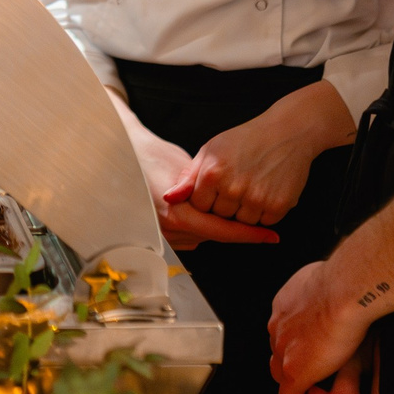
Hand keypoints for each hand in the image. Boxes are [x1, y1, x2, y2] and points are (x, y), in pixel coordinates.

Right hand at [113, 98, 277, 248]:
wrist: (122, 155)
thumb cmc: (154, 155)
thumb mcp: (187, 166)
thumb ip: (211, 188)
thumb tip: (238, 200)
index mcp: (177, 214)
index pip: (222, 231)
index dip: (249, 235)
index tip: (271, 237)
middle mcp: (168, 230)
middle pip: (214, 237)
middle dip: (234, 228)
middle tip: (257, 220)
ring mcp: (161, 235)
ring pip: (202, 238)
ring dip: (215, 227)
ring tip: (224, 207)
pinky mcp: (158, 236)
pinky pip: (190, 237)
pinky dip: (200, 228)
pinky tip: (202, 211)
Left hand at [166, 82, 352, 227]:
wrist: (287, 132)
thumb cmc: (245, 140)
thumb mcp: (211, 151)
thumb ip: (188, 177)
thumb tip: (169, 199)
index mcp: (212, 173)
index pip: (199, 206)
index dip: (207, 199)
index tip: (216, 189)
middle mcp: (233, 188)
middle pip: (220, 217)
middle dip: (225, 206)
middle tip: (237, 185)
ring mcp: (256, 198)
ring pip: (242, 223)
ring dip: (245, 211)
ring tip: (252, 186)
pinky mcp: (278, 205)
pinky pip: (264, 222)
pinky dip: (265, 212)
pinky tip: (266, 190)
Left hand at [269, 258, 377, 393]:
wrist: (344, 291)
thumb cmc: (344, 281)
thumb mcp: (324, 279)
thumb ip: (320, 289)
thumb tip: (333, 284)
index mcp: (284, 305)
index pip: (283, 331)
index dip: (295, 342)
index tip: (307, 348)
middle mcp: (278, 327)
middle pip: (278, 352)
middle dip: (291, 362)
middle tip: (310, 371)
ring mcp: (284, 351)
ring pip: (281, 374)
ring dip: (293, 384)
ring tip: (308, 392)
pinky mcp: (295, 372)